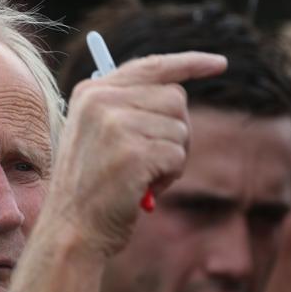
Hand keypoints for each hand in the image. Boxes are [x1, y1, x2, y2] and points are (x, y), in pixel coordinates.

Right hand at [45, 51, 226, 255]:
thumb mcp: (96, 135)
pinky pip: (178, 155)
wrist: (72, 228)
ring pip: (180, 128)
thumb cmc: (90, 186)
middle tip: (153, 159)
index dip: (189, 63)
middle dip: (176, 131)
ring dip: (172, 157)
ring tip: (141, 177)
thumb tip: (176, 94)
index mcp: (91, 93)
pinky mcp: (132, 152)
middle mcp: (100, 101)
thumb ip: (126, 107)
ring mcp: (115, 125)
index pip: (151, 66)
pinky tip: (143, 188)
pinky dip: (170, 176)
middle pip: (174, 98)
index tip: (218, 64)